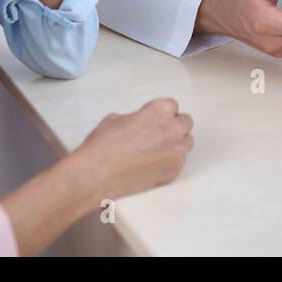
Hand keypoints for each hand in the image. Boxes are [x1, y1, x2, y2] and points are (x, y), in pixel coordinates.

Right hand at [73, 98, 193, 199]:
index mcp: (160, 111)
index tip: (154, 120)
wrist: (95, 174)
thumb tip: (143, 122)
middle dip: (173, 126)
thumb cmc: (103, 145)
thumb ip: (139, 116)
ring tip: (156, 149)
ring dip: (175, 143)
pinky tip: (152, 163)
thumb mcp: (117, 118)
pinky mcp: (174, 171)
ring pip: (186, 142)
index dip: (162, 113)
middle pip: (185, 122)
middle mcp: (173, 129)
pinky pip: (179, 161)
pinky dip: (170, 161)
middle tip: (157, 133)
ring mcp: (176, 152)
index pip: (173, 106)